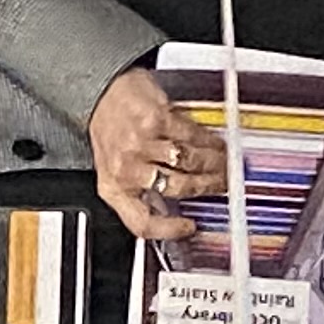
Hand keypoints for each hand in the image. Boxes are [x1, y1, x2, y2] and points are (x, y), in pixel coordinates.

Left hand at [86, 66, 225, 241]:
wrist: (101, 93)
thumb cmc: (110, 131)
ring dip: (213, 164)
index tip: (189, 227)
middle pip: (177, 188)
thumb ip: (138, 192)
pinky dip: (209, 143)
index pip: (141, 222)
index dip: (169, 230)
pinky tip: (215, 145)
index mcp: (113, 188)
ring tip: (222, 164)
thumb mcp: (113, 171)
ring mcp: (141, 144)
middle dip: (206, 186)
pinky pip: (191, 137)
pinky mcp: (155, 120)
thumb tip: (171, 212)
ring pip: (189, 162)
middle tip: (220, 184)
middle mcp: (125, 168)